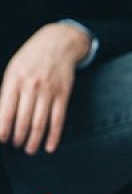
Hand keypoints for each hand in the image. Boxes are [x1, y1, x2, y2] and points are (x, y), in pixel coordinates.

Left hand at [0, 23, 89, 154]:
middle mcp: (31, 86)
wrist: (57, 44)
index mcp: (14, 79)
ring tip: (29, 150)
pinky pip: (58, 120)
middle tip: (16, 145)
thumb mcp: (14, 69)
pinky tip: (49, 146)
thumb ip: (7, 91)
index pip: (6, 110)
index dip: (3, 128)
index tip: (2, 139)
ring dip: (34, 140)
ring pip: (40, 123)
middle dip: (18, 137)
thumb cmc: (31, 58)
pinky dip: (54, 136)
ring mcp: (48, 91)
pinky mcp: (62, 95)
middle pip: (23, 120)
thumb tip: (1, 116)